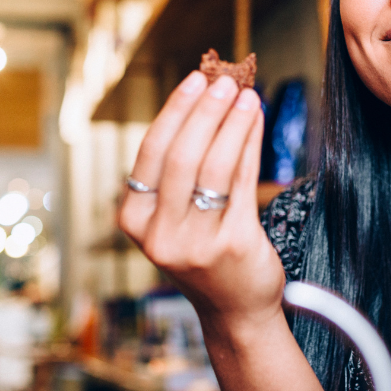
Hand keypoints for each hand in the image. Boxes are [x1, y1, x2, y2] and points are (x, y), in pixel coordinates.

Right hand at [118, 71, 285, 328]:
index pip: (151, 154)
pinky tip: (256, 123)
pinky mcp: (232, 245)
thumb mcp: (177, 215)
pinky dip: (250, 146)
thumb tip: (207, 98)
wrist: (235, 309)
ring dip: (232, 124)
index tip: (195, 81)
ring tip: (247, 96)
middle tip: (224, 82)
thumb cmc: (205, 251)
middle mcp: (159, 234)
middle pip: (182, 157)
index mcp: (135, 220)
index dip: (175, 112)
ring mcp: (195, 243)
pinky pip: (243, 183)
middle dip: (205, 112)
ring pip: (214, 167)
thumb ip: (182, 167)